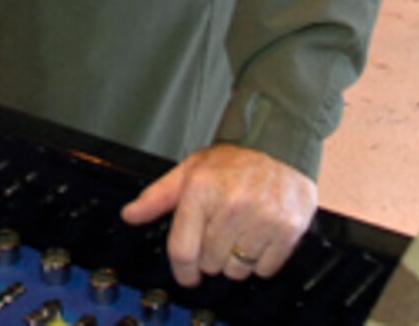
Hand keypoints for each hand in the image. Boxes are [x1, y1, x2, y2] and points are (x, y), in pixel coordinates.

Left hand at [120, 144, 317, 287]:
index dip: (182, 271)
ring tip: (242, 233)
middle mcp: (231, 205)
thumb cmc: (235, 160)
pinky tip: (260, 236)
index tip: (188, 275)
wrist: (280, 144)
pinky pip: (265, 268)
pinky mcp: (287, 229)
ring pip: (238, 270)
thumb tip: (131, 214)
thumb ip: (158, 196)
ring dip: (237, 260)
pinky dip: (262, 260)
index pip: (183, 251)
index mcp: (201, 190)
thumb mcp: (191, 170)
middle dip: (212, 256)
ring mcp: (261, 218)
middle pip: (211, 264)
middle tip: (221, 233)